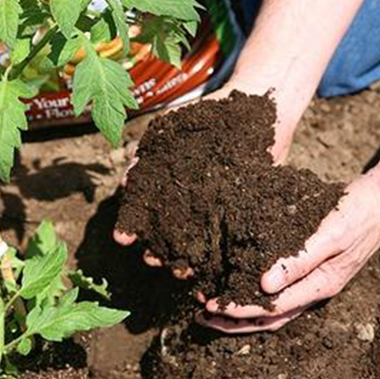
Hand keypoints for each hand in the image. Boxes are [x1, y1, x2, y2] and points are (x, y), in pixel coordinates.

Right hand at [113, 83, 302, 276]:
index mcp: (167, 186)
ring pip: (196, 244)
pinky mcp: (242, 213)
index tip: (123, 238)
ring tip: (182, 270)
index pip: (144, 215)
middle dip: (158, 252)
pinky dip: (220, 256)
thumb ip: (146, 154)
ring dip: (185, 261)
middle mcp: (188, 203)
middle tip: (153, 260)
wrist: (256, 108)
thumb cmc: (208, 116)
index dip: (131, 229)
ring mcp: (215, 210)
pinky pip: (228, 239)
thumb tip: (125, 182)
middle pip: (167, 236)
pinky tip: (214, 267)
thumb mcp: (171, 130)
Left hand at [198, 168, 379, 332]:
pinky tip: (234, 282)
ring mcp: (311, 281)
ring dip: (241, 310)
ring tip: (211, 306)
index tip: (211, 305)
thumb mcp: (329, 236)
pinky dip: (252, 291)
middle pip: (269, 317)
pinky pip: (277, 289)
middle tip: (200, 314)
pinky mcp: (307, 268)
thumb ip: (299, 261)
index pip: (271, 309)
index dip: (239, 310)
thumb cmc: (357, 214)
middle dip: (233, 320)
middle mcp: (313, 289)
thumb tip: (265, 286)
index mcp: (320, 285)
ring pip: (271, 307)